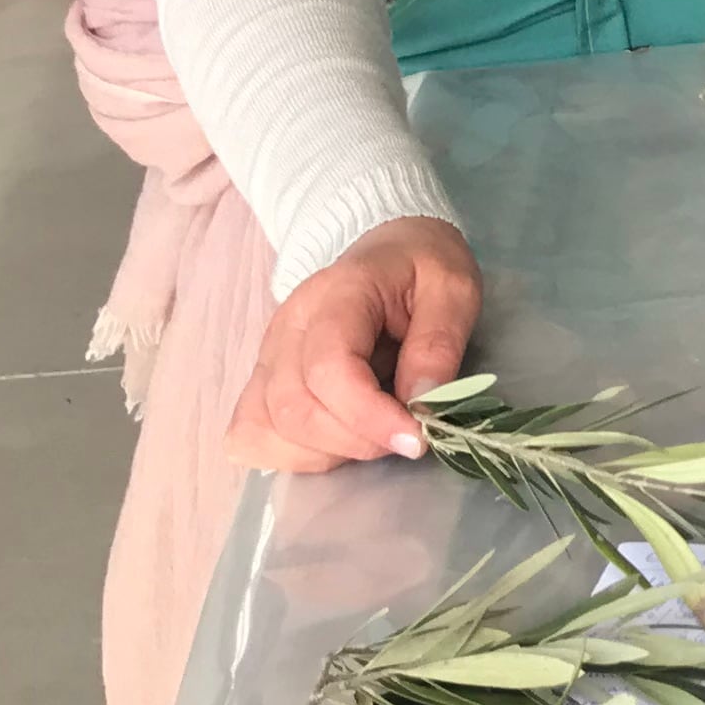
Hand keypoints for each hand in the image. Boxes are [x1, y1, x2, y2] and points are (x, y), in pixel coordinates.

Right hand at [227, 213, 481, 473]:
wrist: (391, 250)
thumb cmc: (421, 271)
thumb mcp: (453, 290)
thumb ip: (438, 344)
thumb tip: (420, 406)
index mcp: (336, 296)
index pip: (329, 369)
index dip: (369, 417)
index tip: (416, 437)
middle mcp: (287, 327)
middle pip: (293, 407)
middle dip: (355, 440)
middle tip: (405, 436)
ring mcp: (267, 355)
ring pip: (266, 428)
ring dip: (326, 452)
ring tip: (373, 434)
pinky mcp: (262, 381)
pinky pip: (251, 435)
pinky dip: (293, 454)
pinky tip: (335, 441)